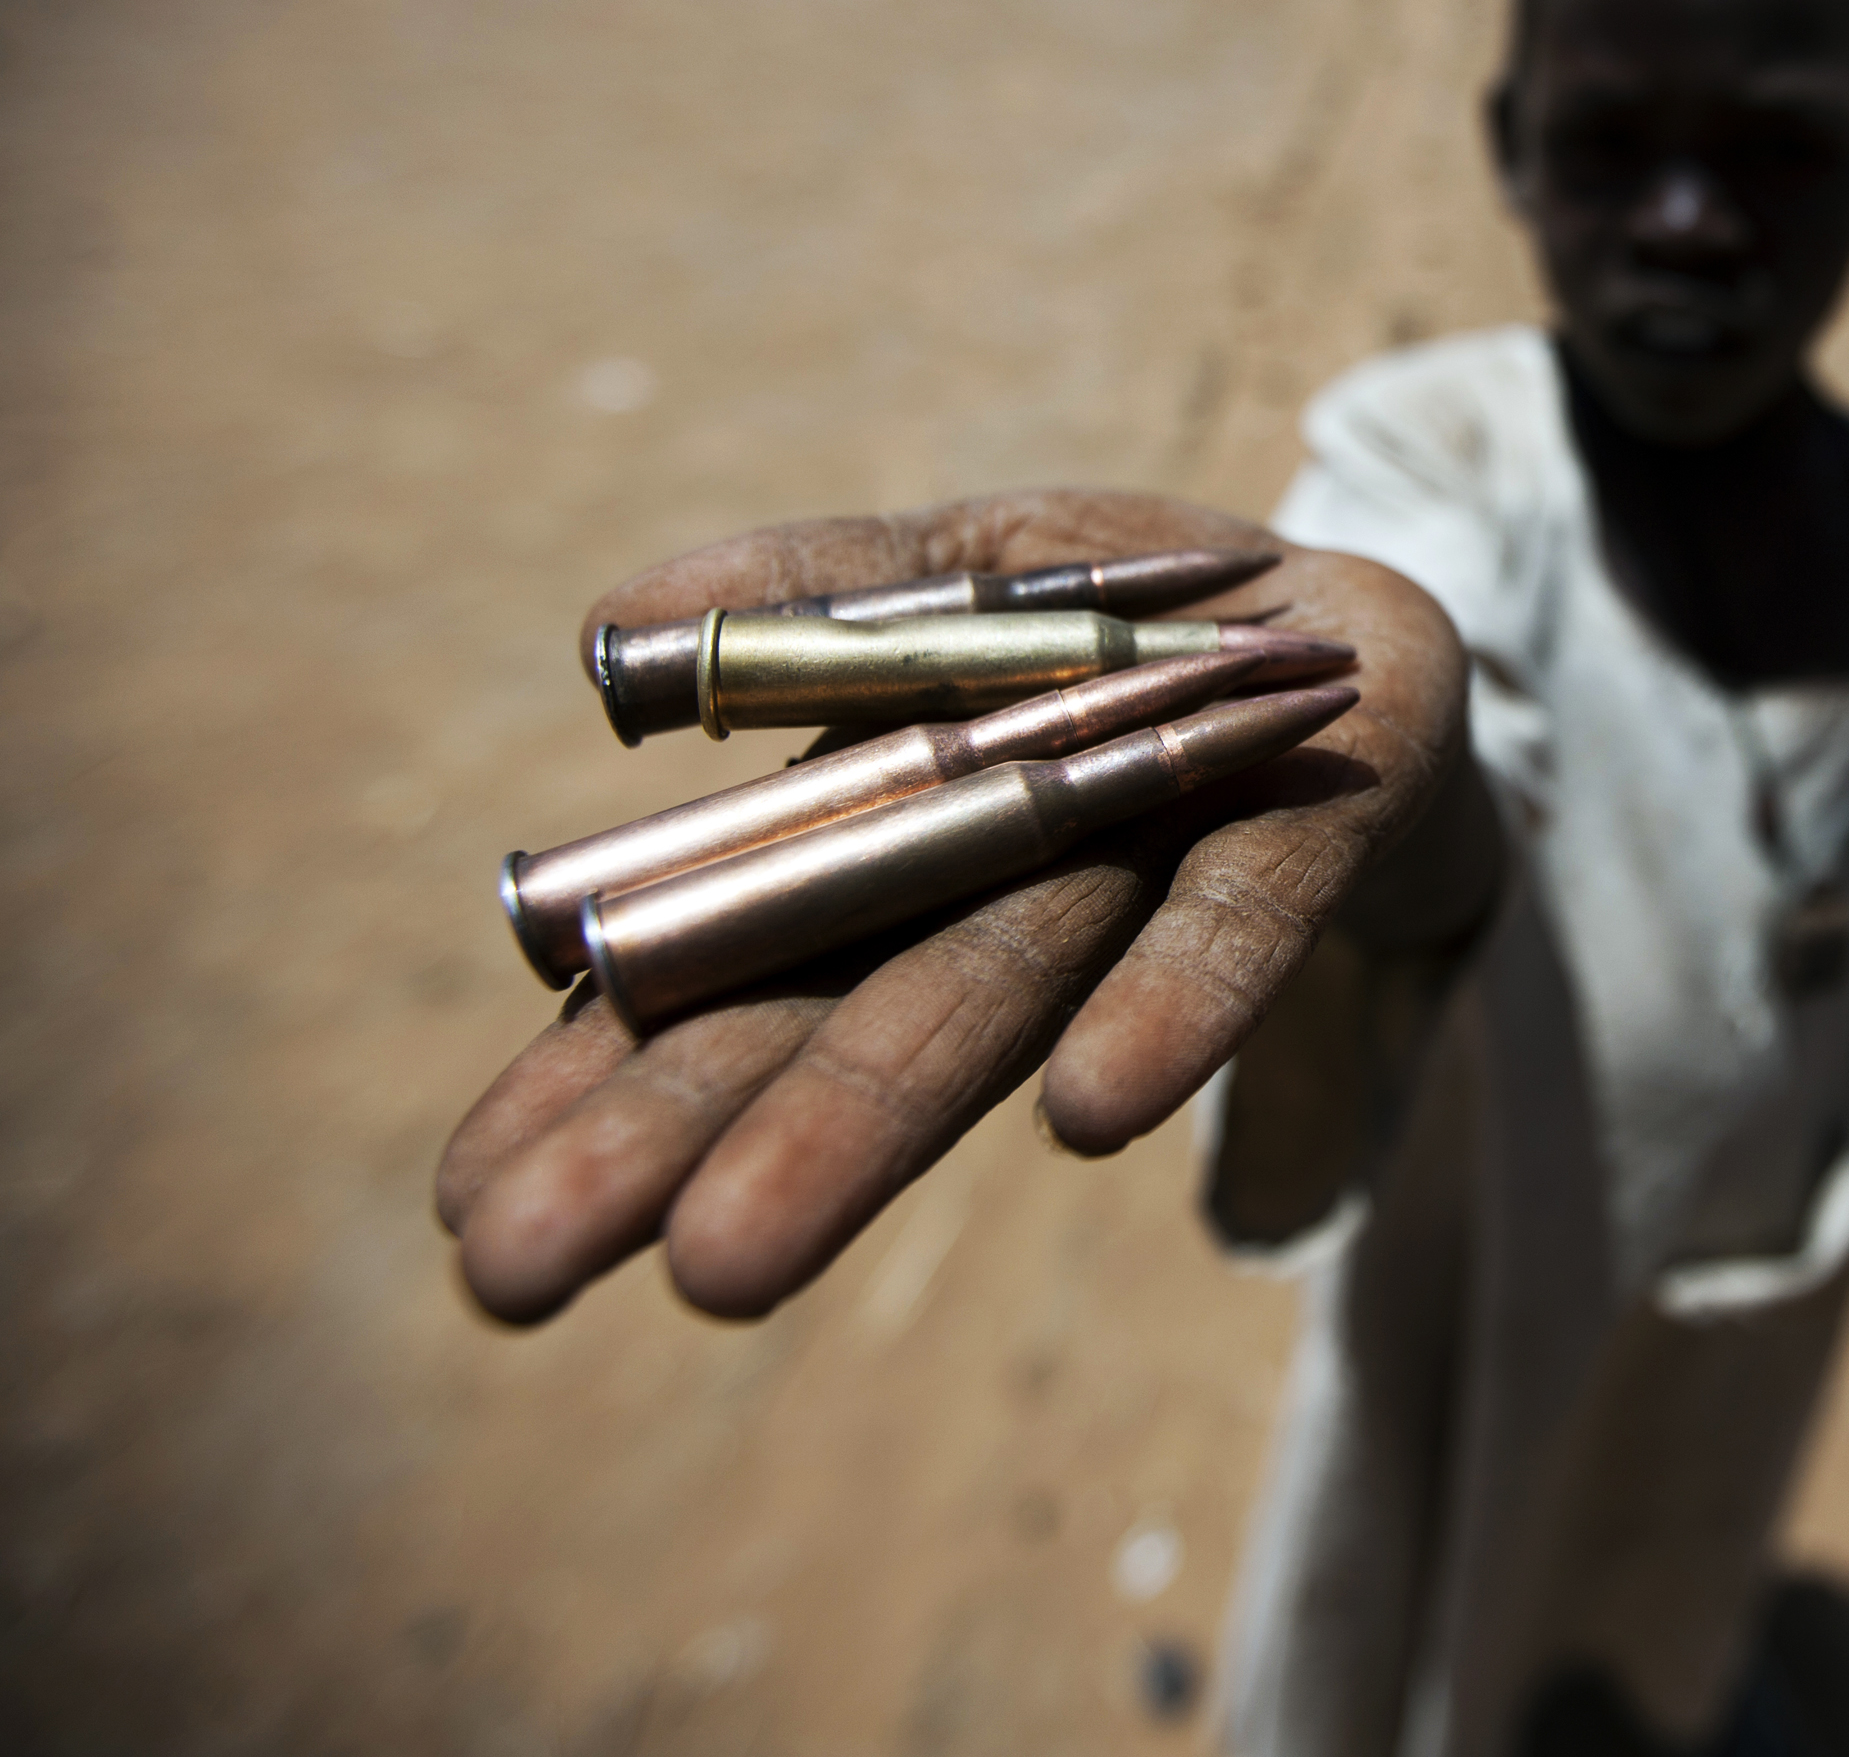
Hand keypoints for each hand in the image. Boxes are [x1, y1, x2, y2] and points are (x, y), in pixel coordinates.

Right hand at [432, 489, 1468, 1327]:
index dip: (599, 1081)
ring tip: (727, 1266)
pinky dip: (1176, 1001)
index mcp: (906, 837)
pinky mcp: (1322, 820)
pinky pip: (1243, 914)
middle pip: (832, 1020)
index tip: (459, 1213)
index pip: (730, 972)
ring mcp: (1157, 859)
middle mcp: (1014, 886)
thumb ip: (820, 592)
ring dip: (863, 1126)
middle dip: (682, 1145)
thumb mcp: (972, 567)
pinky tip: (1096, 1110)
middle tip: (516, 1281)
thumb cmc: (1153, 621)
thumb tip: (617, 631)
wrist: (1389, 639)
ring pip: (994, 995)